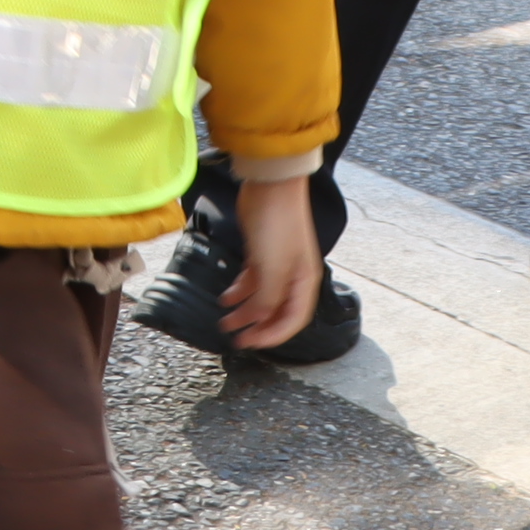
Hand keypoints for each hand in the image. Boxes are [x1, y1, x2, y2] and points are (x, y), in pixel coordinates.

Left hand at [220, 176, 322, 350]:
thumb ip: (266, 299)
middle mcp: (293, 276)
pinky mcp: (261, 252)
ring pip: (261, 297)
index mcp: (305, 282)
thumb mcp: (272, 269)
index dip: (273, 336)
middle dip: (257, 327)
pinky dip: (239, 291)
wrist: (269, 185)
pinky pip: (251, 280)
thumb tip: (259, 319)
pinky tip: (225, 297)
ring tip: (225, 321)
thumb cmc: (277, 223)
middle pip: (277, 311)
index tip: (251, 343)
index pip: (294, 320)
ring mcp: (277, 264)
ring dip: (244, 311)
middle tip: (236, 338)